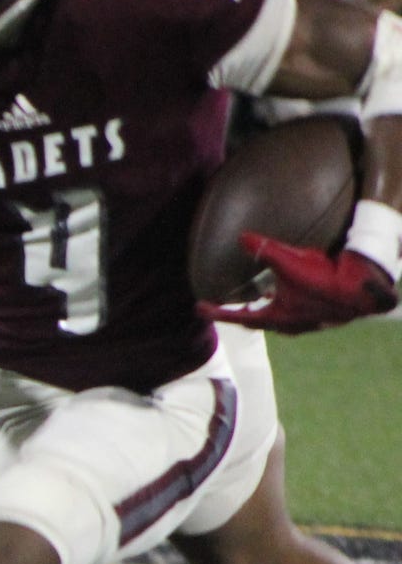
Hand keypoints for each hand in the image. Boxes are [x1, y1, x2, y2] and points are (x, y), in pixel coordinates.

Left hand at [204, 231, 399, 334]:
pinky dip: (284, 305)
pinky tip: (289, 294)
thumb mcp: (290, 261)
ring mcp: (305, 323)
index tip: (199, 308)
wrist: (363, 292)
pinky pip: (294, 313)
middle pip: (256, 322)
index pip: (237, 317)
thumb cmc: (326, 280)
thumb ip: (264, 250)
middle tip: (226, 308)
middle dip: (240, 315)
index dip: (217, 312)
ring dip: (263, 311)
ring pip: (276, 320)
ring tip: (256, 300)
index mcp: (276, 318)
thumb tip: (241, 237)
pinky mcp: (319, 317)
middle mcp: (289, 325)